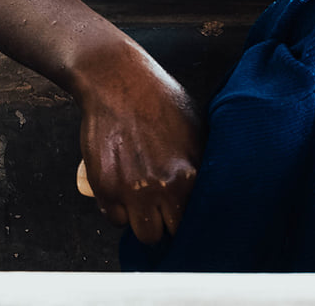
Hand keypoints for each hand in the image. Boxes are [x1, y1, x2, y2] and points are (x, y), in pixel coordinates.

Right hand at [74, 45, 201, 245]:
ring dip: (141, 221)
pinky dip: (116, 209)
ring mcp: (132, 189)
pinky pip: (113, 217)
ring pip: (142, 233)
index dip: (186, 216)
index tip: (179, 210)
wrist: (117, 79)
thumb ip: (201, 163)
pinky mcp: (104, 185)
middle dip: (164, 223)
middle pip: (169, 234)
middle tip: (159, 207)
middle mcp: (163, 188)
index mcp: (190, 175)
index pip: (195, 221)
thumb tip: (210, 188)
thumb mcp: (195, 128)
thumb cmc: (157, 97)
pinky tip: (121, 189)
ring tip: (140, 201)